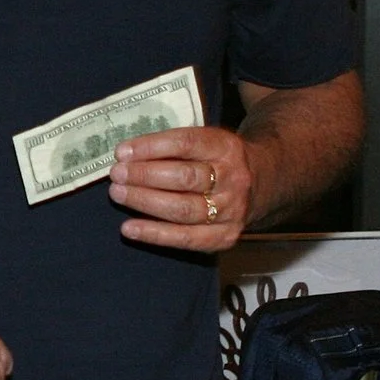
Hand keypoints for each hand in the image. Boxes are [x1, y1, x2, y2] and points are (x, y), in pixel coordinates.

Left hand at [108, 124, 253, 252]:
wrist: (262, 183)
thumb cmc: (217, 160)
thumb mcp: (205, 142)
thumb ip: (173, 147)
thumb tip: (126, 156)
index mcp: (226, 147)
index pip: (186, 143)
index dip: (151, 147)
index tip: (122, 151)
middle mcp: (233, 178)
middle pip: (185, 178)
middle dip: (145, 175)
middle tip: (117, 174)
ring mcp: (232, 210)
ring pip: (184, 209)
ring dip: (145, 202)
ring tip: (118, 194)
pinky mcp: (226, 236)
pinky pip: (186, 238)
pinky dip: (154, 234)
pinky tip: (128, 228)